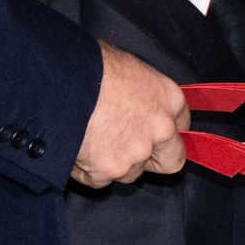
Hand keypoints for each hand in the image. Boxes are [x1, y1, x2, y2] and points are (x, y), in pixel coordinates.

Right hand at [72, 41, 188, 186]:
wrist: (61, 80)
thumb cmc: (91, 64)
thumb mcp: (128, 67)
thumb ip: (141, 93)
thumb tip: (133, 100)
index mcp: (169, 98)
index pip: (182, 125)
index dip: (164, 130)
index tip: (152, 132)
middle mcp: (160, 131)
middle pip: (170, 161)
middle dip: (153, 159)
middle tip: (128, 148)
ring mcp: (135, 154)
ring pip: (130, 172)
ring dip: (114, 162)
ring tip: (90, 139)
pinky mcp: (107, 171)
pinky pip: (98, 180)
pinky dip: (86, 169)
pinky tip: (74, 147)